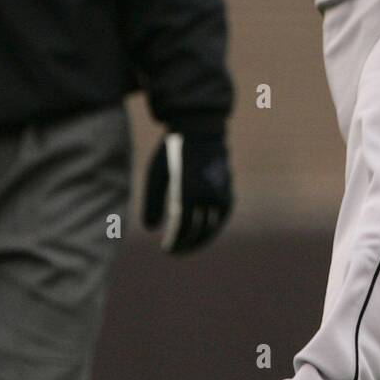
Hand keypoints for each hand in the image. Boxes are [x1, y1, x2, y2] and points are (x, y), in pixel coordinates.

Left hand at [142, 130, 231, 253]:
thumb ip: (152, 202)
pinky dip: (212, 226)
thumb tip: (151, 229)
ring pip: (213, 226)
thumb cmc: (172, 151)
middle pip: (199, 230)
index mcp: (189, 190)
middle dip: (186, 244)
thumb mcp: (156, 174)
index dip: (174, 241)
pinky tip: (201, 230)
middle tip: (175, 251)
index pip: (182, 226)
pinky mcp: (228, 189)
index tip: (166, 249)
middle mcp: (208, 194)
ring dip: (200, 239)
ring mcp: (221, 192)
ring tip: (188, 245)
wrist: (200, 127)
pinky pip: (222, 215)